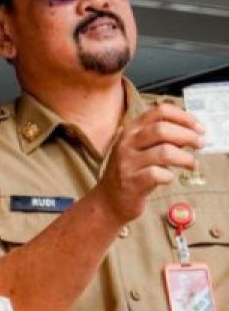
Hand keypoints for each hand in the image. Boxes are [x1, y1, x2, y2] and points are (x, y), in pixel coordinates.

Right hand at [94, 103, 203, 223]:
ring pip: (164, 152)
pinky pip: (158, 174)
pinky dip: (170, 176)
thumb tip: (191, 132)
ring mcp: (128, 163)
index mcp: (132, 130)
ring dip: (185, 158)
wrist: (110, 199)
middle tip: (200, 145)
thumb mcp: (139, 147)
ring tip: (192, 164)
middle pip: (162, 129)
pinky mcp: (132, 182)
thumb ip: (160, 137)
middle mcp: (127, 143)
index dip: (184, 117)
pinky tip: (170, 178)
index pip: (160, 112)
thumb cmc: (131, 171)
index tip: (198, 128)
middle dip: (188, 136)